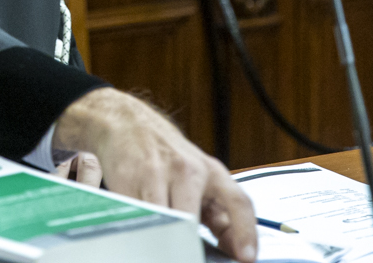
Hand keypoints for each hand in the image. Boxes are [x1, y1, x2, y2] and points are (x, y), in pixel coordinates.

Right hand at [53, 88, 256, 262]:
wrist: (128, 123)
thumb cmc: (167, 155)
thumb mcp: (199, 176)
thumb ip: (217, 210)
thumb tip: (234, 249)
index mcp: (210, 171)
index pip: (238, 202)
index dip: (245, 232)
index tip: (246, 258)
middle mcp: (186, 170)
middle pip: (191, 221)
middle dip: (188, 247)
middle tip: (188, 257)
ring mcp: (155, 174)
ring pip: (162, 222)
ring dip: (162, 242)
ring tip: (164, 251)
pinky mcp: (126, 180)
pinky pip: (135, 216)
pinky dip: (139, 231)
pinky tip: (141, 234)